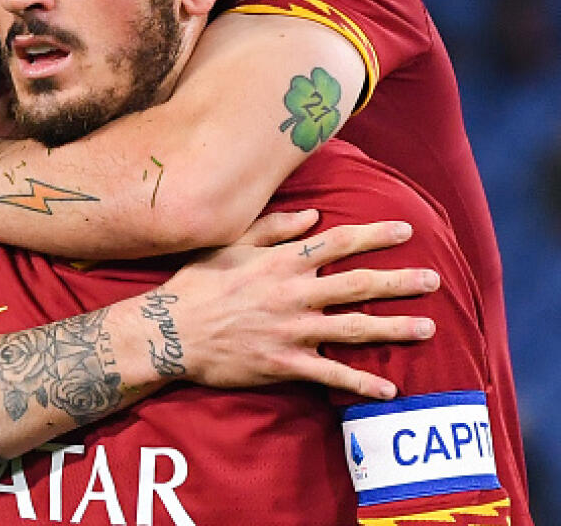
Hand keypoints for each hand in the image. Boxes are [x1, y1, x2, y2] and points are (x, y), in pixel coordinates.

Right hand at [164, 209, 436, 398]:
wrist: (169, 332)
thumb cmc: (196, 284)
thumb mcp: (228, 244)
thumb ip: (273, 227)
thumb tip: (313, 215)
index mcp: (282, 261)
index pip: (339, 243)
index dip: (375, 236)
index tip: (406, 232)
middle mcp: (294, 294)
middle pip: (359, 285)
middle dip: (401, 282)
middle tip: (435, 279)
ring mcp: (292, 331)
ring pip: (355, 329)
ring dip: (394, 329)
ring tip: (427, 328)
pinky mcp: (285, 364)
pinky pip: (332, 374)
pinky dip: (362, 383)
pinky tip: (390, 389)